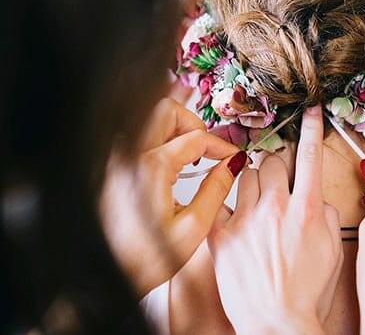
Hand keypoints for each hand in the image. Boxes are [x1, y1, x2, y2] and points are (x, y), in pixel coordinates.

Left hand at [100, 98, 244, 295]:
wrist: (107, 277)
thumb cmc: (145, 261)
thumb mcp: (193, 228)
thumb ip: (217, 189)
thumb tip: (233, 165)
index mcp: (152, 168)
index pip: (196, 138)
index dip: (221, 146)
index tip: (233, 158)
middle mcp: (129, 156)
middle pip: (166, 110)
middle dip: (193, 123)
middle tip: (207, 148)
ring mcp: (116, 160)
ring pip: (148, 120)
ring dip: (174, 129)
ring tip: (190, 156)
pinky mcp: (111, 170)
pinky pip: (137, 138)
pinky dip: (159, 141)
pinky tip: (171, 165)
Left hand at [208, 106, 342, 334]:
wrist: (277, 325)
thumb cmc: (308, 293)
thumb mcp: (334, 250)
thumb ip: (325, 213)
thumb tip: (314, 196)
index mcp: (307, 209)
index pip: (310, 155)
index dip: (312, 127)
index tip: (311, 109)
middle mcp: (275, 208)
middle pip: (274, 161)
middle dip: (279, 167)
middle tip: (281, 183)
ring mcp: (246, 220)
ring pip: (247, 175)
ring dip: (255, 182)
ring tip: (260, 204)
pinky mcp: (221, 236)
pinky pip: (222, 200)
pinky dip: (230, 202)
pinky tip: (238, 215)